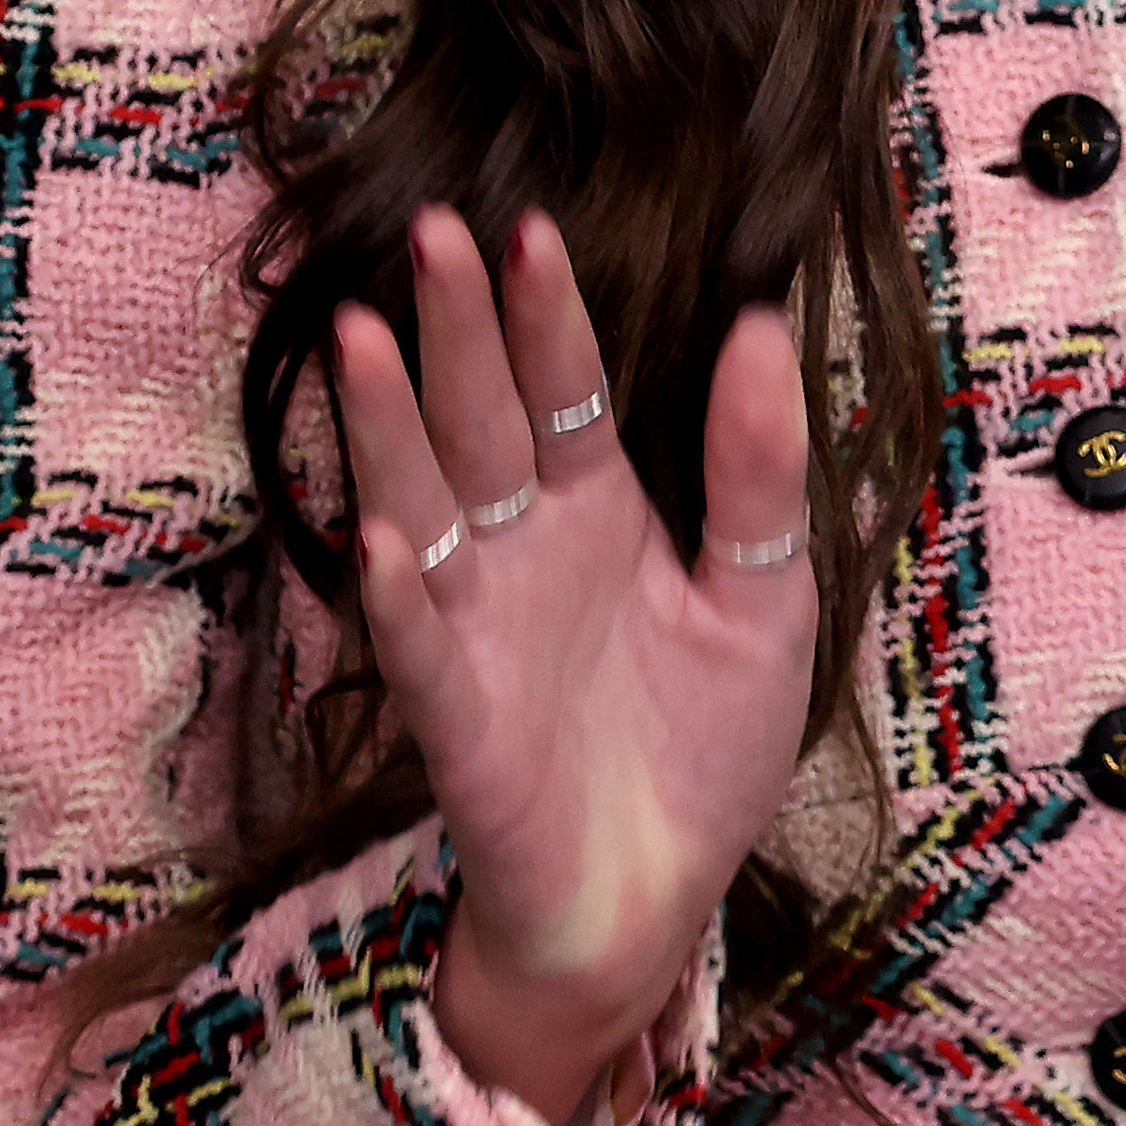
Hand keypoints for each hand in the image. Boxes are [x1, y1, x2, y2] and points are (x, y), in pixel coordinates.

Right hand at [331, 210, 814, 1125]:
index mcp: (594, 509)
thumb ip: (758, 475)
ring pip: (420, 501)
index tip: (526, 227)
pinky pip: (417, 644)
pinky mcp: (453, 715)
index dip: (546, 314)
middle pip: (479, 419)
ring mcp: (473, 622)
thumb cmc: (702, 747)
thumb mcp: (764, 601)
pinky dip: (395, 594)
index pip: (566, 389)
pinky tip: (379, 535)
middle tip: (430, 232)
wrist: (649, 899)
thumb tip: (766, 326)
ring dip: (386, 425)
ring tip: (358, 337)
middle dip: (454, 330)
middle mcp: (518, 547)